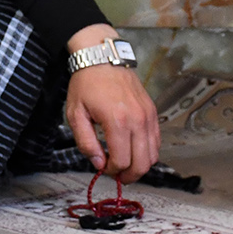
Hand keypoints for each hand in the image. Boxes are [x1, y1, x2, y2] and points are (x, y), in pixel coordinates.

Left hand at [63, 24, 159, 182]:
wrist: (103, 58)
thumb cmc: (86, 84)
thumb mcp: (75, 114)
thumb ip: (86, 143)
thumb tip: (99, 163)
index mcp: (117, 121)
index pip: (122, 161)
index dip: (112, 171)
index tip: (103, 168)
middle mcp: (137, 120)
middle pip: (142, 163)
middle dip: (129, 175)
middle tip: (116, 174)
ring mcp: (148, 116)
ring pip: (153, 155)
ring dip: (140, 165)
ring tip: (125, 164)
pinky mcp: (152, 112)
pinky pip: (156, 141)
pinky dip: (147, 152)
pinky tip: (133, 150)